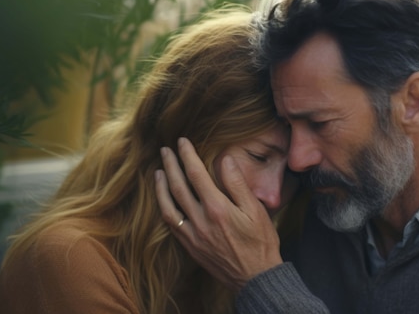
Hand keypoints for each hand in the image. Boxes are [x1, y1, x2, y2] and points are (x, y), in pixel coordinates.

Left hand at [155, 137, 282, 290]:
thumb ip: (237, 183)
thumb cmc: (260, 241)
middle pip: (178, 187)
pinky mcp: (190, 246)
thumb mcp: (256, 209)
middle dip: (170, 165)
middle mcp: (201, 221)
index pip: (196, 174)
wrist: (255, 276)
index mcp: (217, 208)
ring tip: (158, 172)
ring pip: (168, 206)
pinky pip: (171, 224)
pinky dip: (164, 208)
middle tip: (165, 150)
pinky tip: (163, 200)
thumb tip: (224, 159)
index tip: (182, 141)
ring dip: (160, 187)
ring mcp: (193, 235)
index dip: (187, 155)